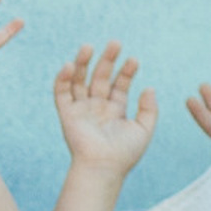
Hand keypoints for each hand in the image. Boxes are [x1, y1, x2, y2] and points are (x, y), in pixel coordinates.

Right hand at [52, 42, 156, 175]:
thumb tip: (149, 88)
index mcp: (115, 111)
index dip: (126, 71)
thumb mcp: (144, 129)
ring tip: (89, 46)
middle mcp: (97, 108)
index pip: (119, 85)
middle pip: (100, 78)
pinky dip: (62, 79)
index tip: (134, 60)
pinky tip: (69, 65)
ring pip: (80, 81)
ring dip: (84, 63)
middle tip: (115, 43)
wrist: (103, 167)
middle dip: (107, 60)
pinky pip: (61, 94)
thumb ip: (149, 109)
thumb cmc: (125, 154)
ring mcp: (81, 110)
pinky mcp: (67, 115)